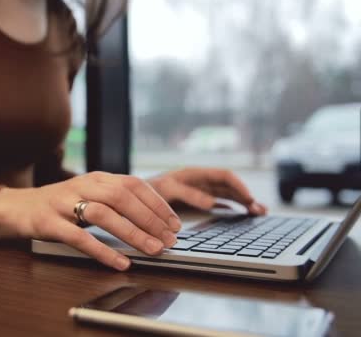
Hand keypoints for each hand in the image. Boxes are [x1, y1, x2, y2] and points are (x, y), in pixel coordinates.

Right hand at [0, 171, 180, 270]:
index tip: (175, 223)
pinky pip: (78, 237)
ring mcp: (64, 204)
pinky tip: (119, 262)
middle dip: (150, 219)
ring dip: (131, 233)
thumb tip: (155, 220)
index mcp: (96, 177)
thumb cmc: (61, 204)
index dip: (157, 203)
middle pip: (122, 197)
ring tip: (151, 250)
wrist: (17, 207)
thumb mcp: (89, 193)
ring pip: (102, 214)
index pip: (133, 184)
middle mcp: (82, 185)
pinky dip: (102, 251)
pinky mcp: (49, 223)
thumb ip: (116, 199)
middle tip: (168, 240)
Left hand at [147, 167, 266, 214]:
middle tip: (259, 210)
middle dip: (245, 195)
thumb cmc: (144, 192)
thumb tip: (212, 203)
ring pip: (226, 192)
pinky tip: (242, 213)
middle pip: (227, 184)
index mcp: (190, 174)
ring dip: (242, 200)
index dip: (238, 187)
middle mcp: (195, 179)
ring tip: (259, 212)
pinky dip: (232, 205)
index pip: (222, 176)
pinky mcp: (194, 198)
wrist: (128, 196)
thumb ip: (186, 196)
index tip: (248, 200)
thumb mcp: (164, 192)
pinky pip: (219, 199)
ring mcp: (196, 188)